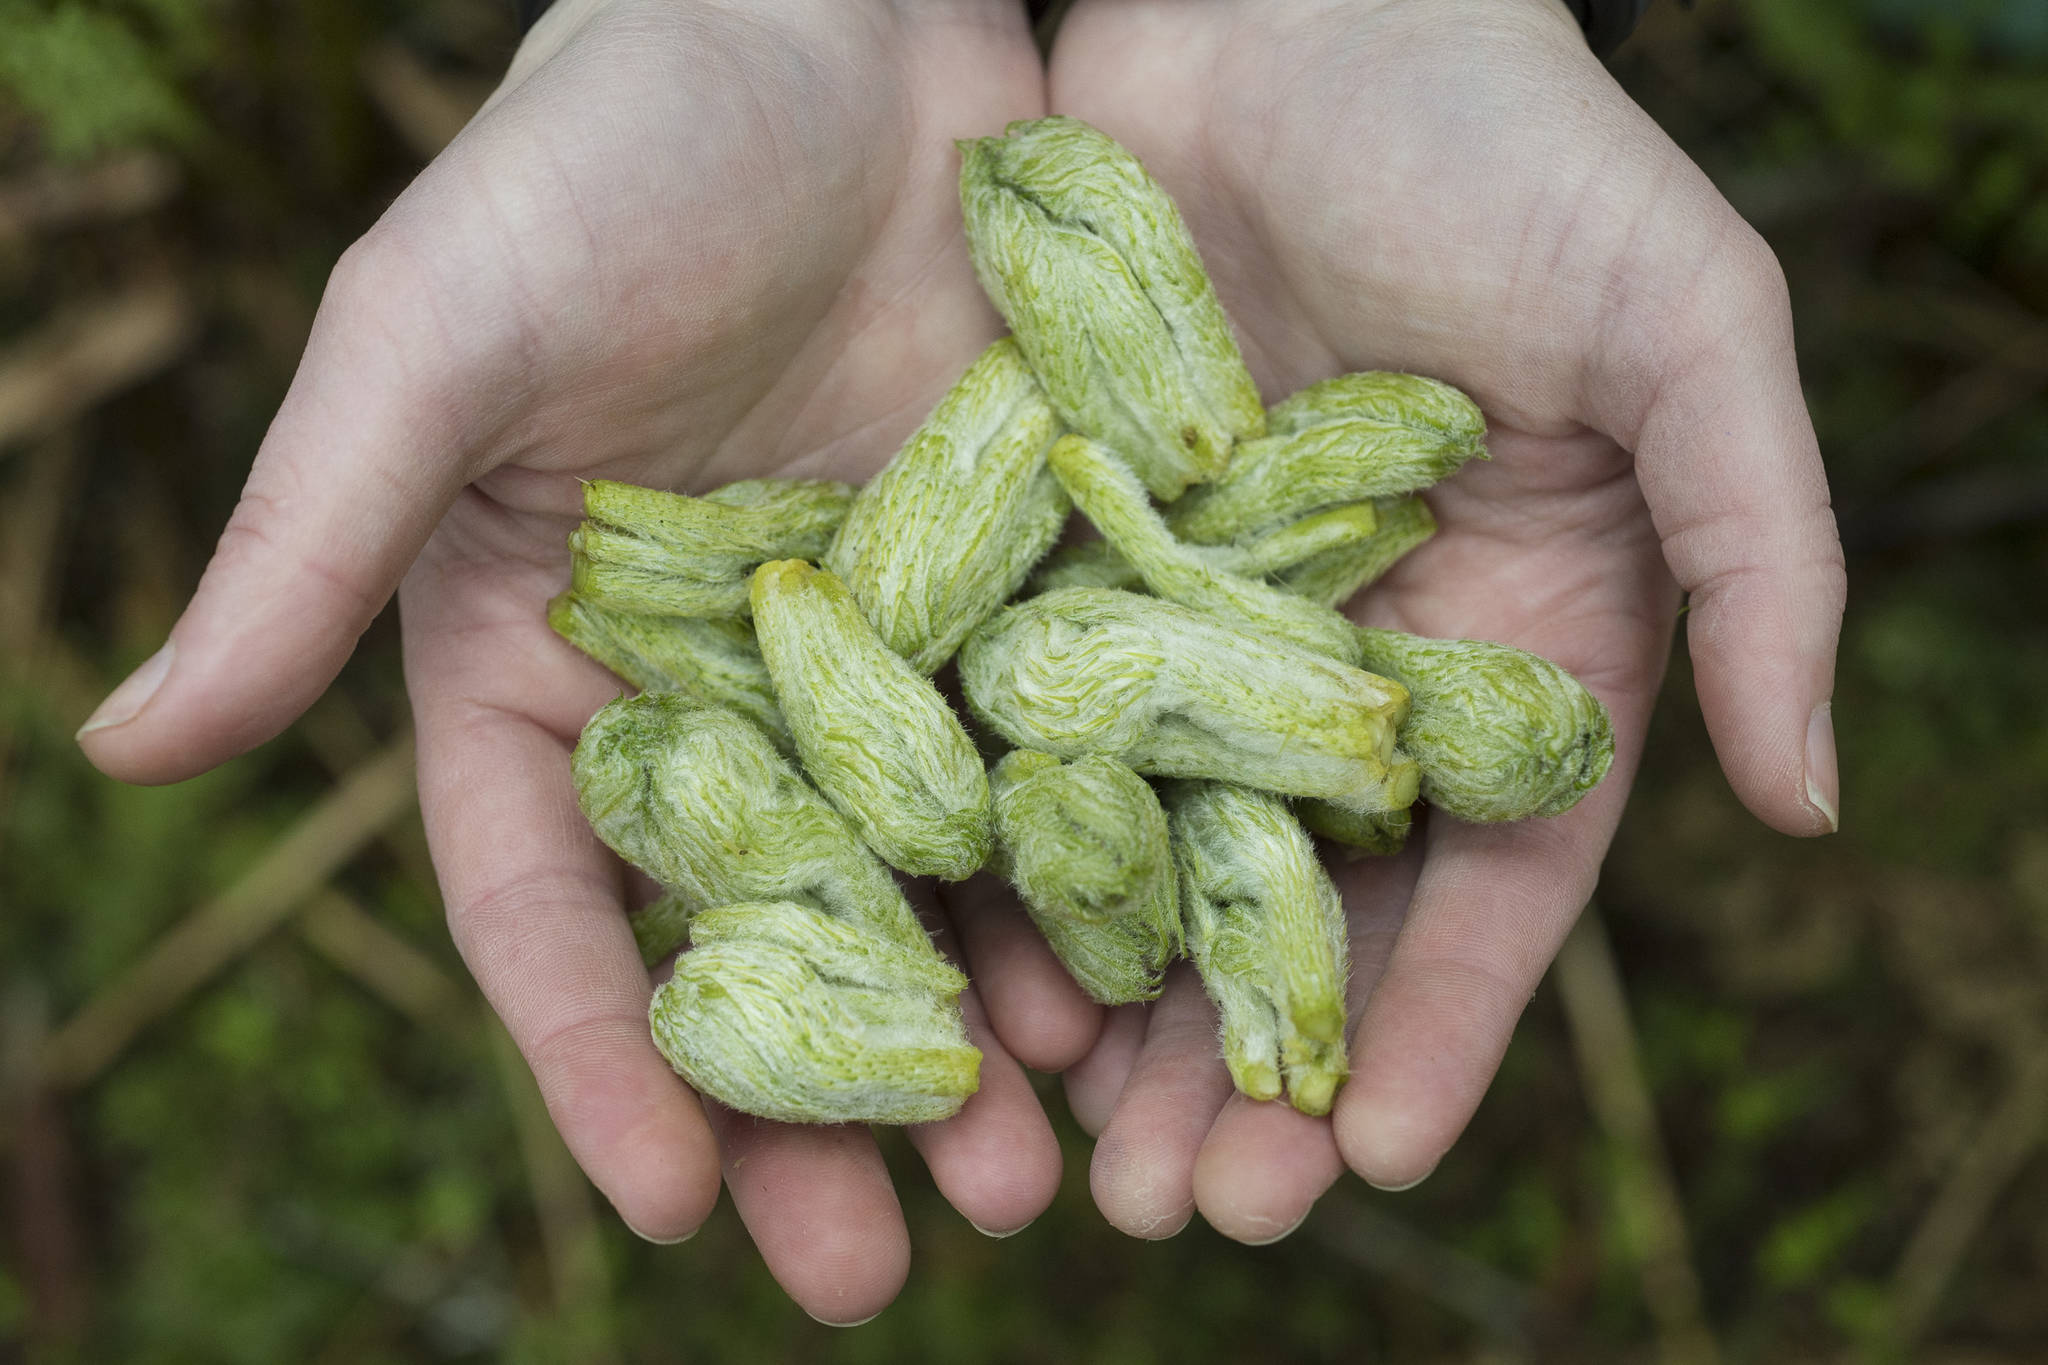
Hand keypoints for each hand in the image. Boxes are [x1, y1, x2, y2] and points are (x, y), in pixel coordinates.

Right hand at [74, 0, 1081, 1320]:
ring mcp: (890, 654)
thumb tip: (123, 745)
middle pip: (763, 938)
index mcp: (547, 663)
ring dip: (977, 1038)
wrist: (838, 15)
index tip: (678, 1210)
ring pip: (927, 889)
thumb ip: (308, 544)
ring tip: (1041, 1171)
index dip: (605, 1060)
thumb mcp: (435, 335)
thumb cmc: (604, 147)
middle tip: (885, 1269)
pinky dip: (1094, 888)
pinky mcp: (1032, 592)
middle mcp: (720, 689)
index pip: (556, 905)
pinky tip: (1144, 994)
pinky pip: (1066, 770)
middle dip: (817, 1109)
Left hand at [1030, 0, 1845, 1240]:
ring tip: (1062, 1151)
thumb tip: (1809, 797)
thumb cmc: (1514, 143)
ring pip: (1144, 857)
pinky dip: (997, 856)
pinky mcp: (1051, 558)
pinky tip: (958, 960)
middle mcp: (1341, 663)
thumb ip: (1761, 553)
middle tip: (1185, 1210)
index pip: (1486, 883)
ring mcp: (1187, 622)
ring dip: (1114, 1010)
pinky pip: (1018, 730)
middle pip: (1298, 906)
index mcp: (1507, 644)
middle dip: (1251, 1064)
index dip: (1435, 1024)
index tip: (1368, 1153)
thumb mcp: (1688, 331)